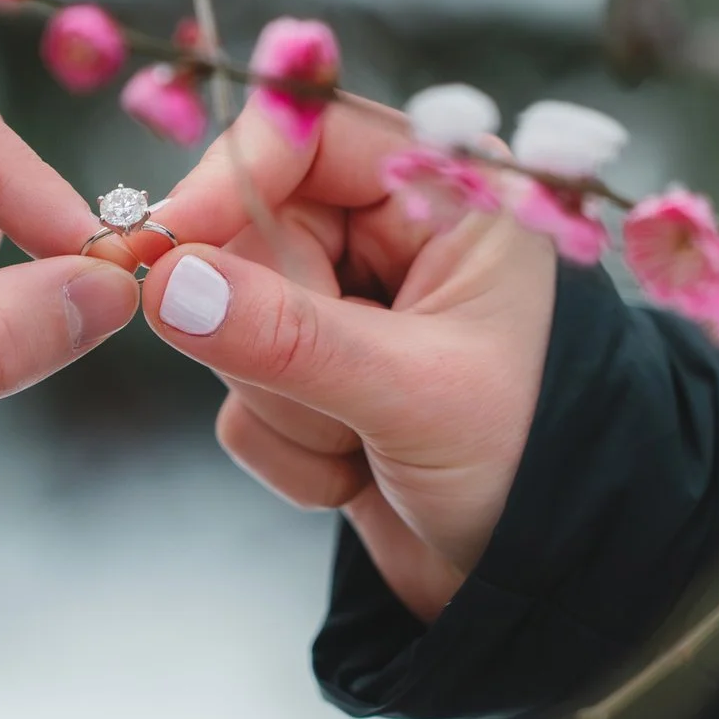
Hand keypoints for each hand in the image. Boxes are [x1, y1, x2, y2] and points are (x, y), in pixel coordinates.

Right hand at [141, 99, 557, 618]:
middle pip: (250, 233)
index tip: (168, 247)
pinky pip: (237, 392)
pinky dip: (290, 448)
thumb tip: (168, 283)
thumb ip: (289, 340)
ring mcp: (346, 306)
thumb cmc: (533, 467)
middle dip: (279, 338)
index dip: (230, 179)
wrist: (550, 585)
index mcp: (445, 192)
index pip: (307, 132)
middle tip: (346, 401)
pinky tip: (360, 474)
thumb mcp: (417, 396)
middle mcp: (391, 232)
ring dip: (290, 406)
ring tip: (372, 446)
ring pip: (231, 321)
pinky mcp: (312, 377)